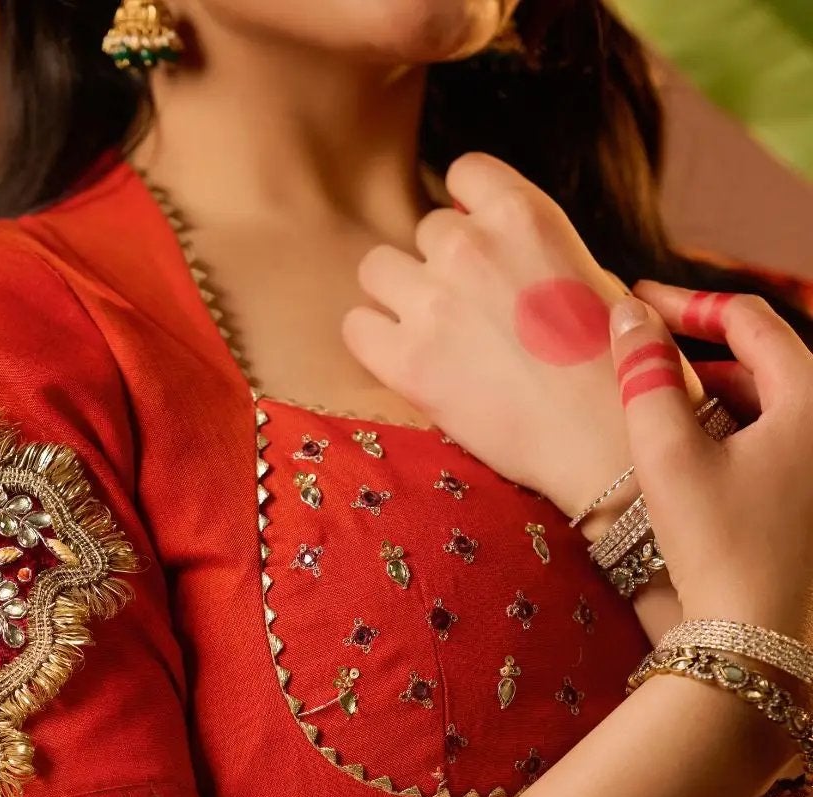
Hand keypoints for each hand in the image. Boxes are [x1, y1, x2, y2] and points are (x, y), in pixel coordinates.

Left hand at [340, 152, 703, 528]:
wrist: (608, 444)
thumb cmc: (622, 369)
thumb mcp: (595, 277)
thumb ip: (537, 252)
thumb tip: (507, 255)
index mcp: (524, 214)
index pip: (465, 172)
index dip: (469, 208)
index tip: (480, 242)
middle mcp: (469, 246)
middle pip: (426, 230)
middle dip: (445, 265)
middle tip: (473, 314)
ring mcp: (433, 302)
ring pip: (377, 269)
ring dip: (401, 295)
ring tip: (433, 335)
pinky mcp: (406, 362)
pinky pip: (355, 327)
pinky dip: (373, 341)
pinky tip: (405, 362)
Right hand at [612, 285, 812, 643]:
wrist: (754, 638)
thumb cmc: (717, 547)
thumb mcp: (669, 457)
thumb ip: (643, 377)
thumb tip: (627, 316)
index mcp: (812, 398)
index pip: (748, 319)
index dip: (686, 303)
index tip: (636, 303)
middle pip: (764, 358)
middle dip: (699, 348)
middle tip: (641, 348)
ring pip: (769, 402)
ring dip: (714, 393)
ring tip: (658, 401)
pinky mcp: (810, 499)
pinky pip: (776, 440)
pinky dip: (732, 429)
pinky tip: (691, 451)